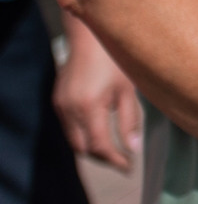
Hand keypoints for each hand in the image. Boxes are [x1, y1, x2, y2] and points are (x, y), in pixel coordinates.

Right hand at [53, 16, 143, 170]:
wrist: (90, 36)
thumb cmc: (115, 59)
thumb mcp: (128, 90)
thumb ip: (130, 121)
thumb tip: (133, 148)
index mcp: (89, 106)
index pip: (100, 145)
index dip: (115, 159)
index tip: (129, 167)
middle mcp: (70, 109)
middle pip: (83, 148)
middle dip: (103, 158)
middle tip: (123, 161)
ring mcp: (61, 105)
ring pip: (74, 140)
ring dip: (92, 148)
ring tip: (114, 151)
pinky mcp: (58, 100)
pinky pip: (69, 127)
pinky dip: (83, 136)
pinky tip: (100, 133)